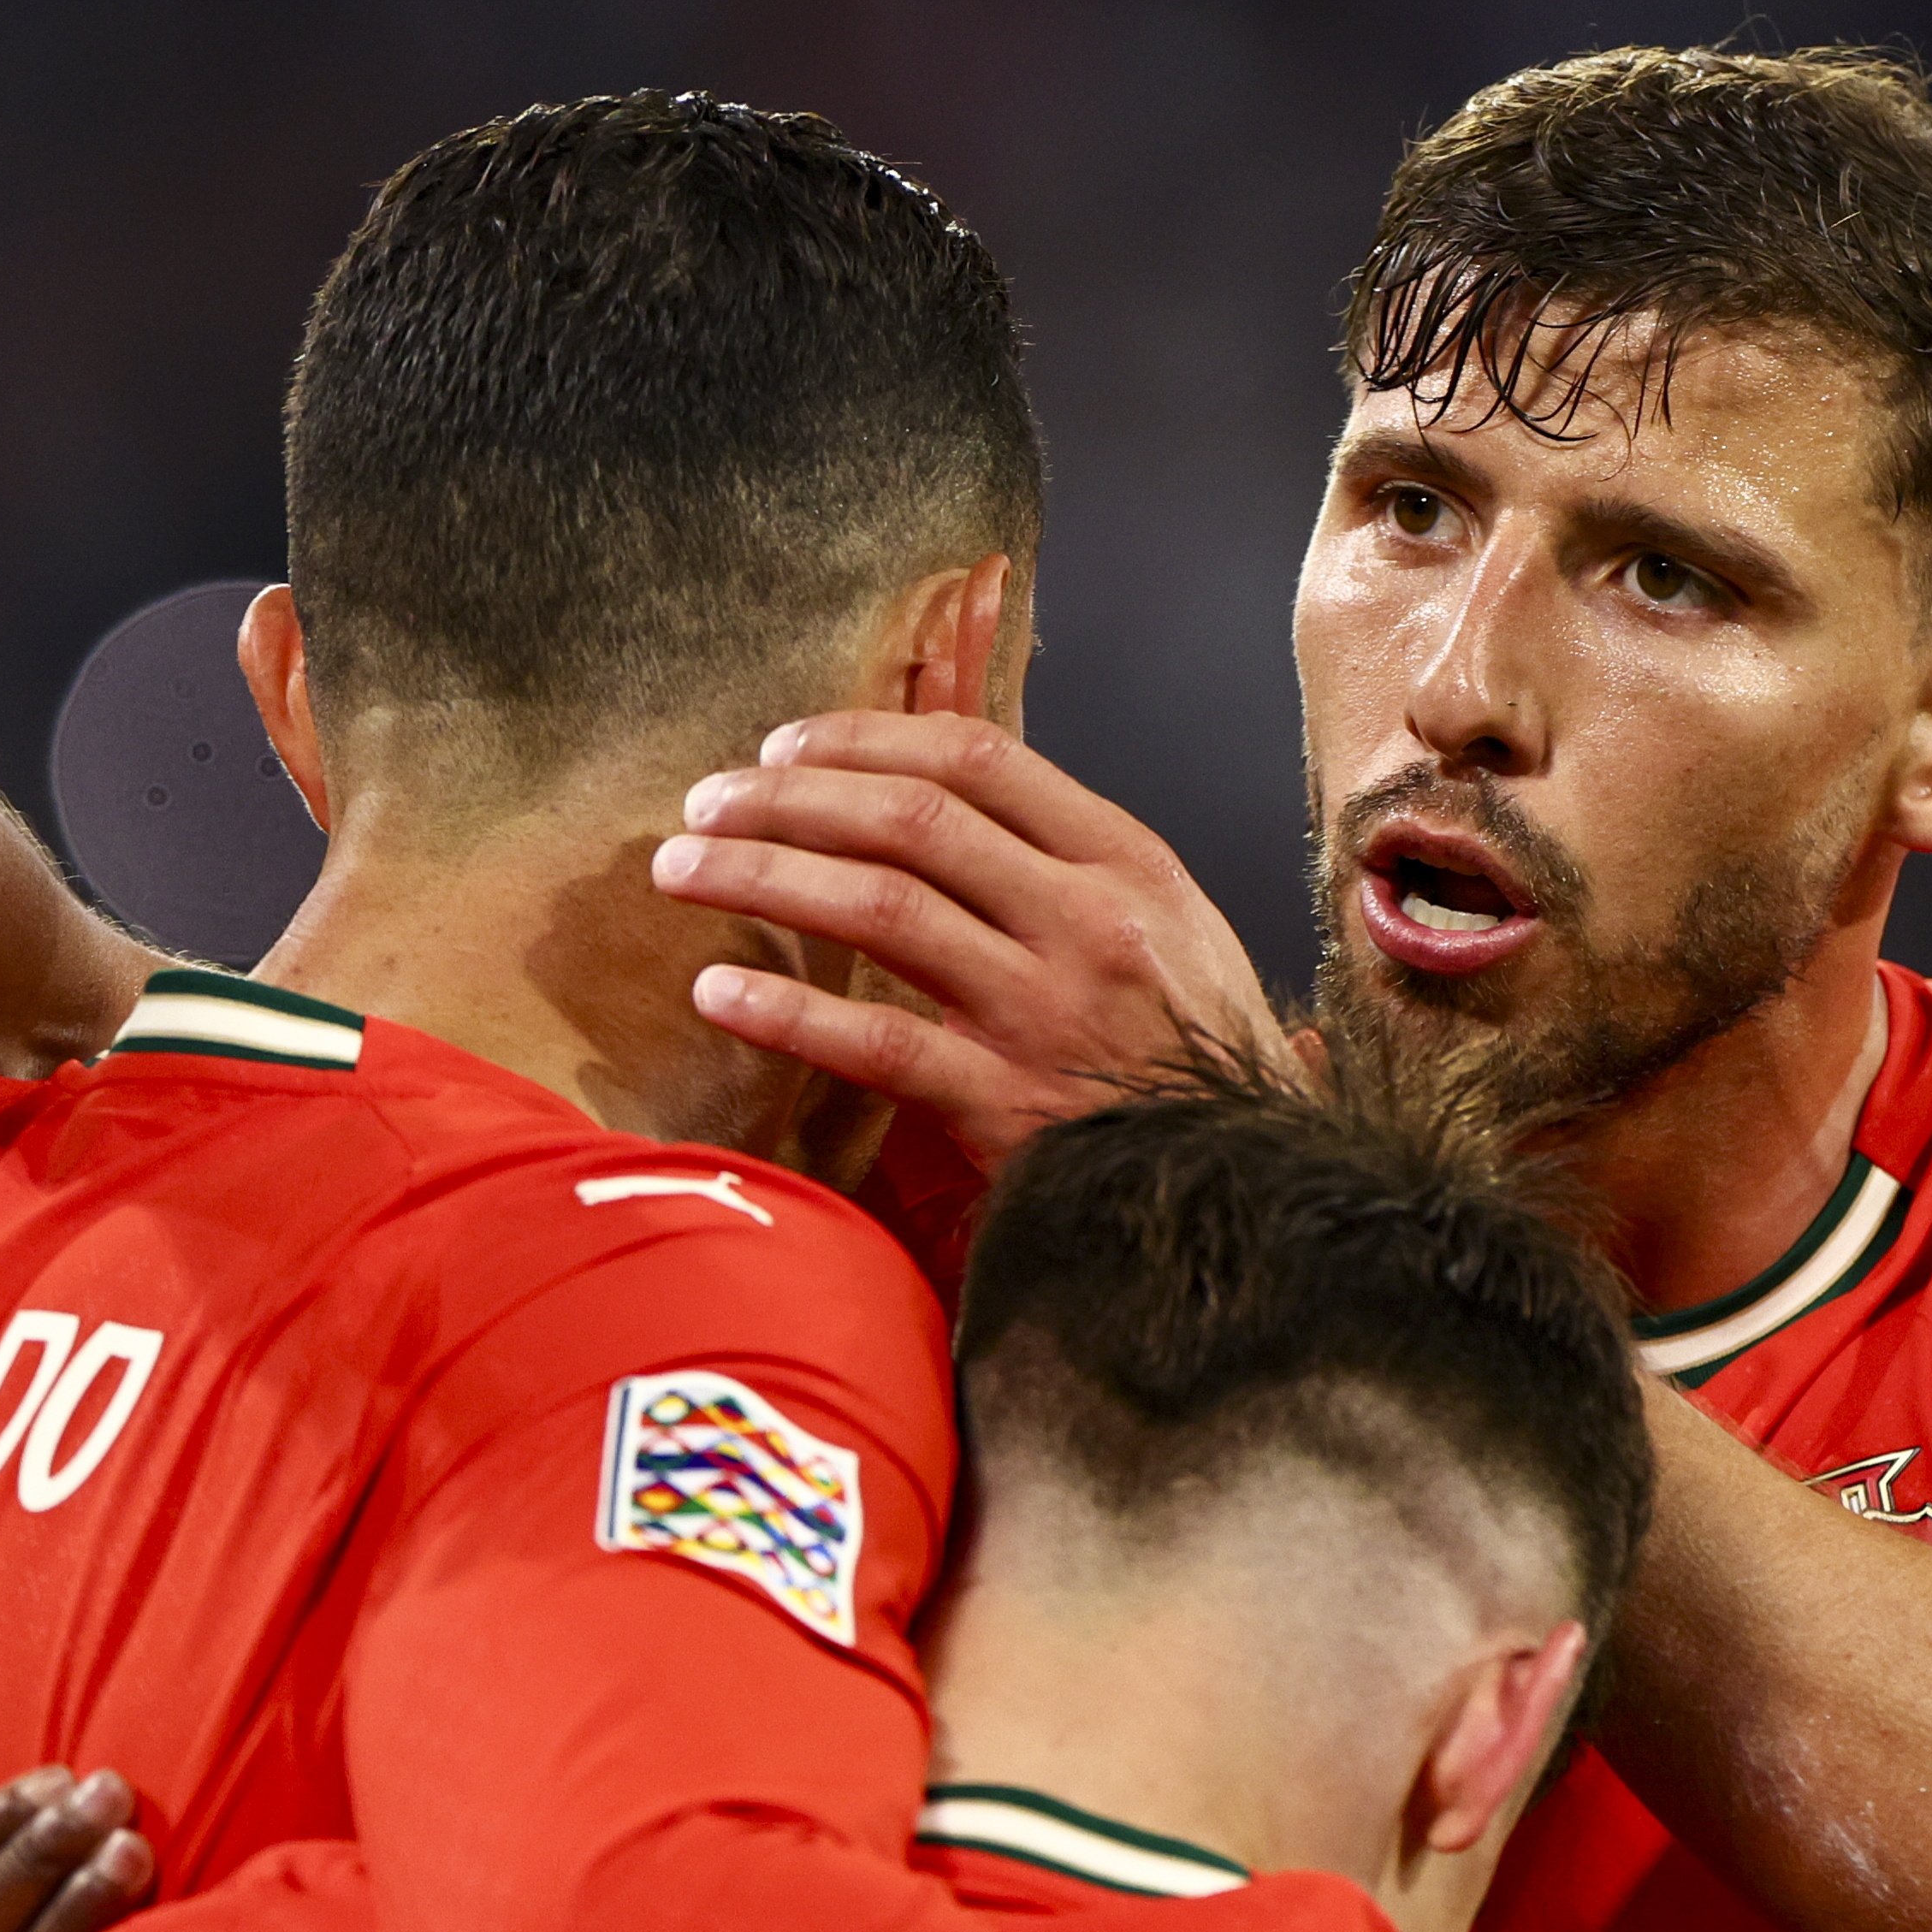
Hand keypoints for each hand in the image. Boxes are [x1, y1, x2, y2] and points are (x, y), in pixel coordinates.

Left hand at [650, 711, 1286, 1167]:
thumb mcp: (1167, 928)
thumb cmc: (1193, 1056)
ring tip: (681, 868)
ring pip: (879, 909)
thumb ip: (1064, 862)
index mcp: (1127, 863)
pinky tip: (715, 993)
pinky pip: (876, 1045)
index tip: (783, 747)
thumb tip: (938, 792)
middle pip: (910, 821)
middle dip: (786, 798)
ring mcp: (1047, 1014)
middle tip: (704, 802)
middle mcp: (1089, 923)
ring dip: (761, 877)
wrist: (1251, 1191)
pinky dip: (786, 1012)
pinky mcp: (1008, 1107)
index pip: (976, 760)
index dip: (861, 740)